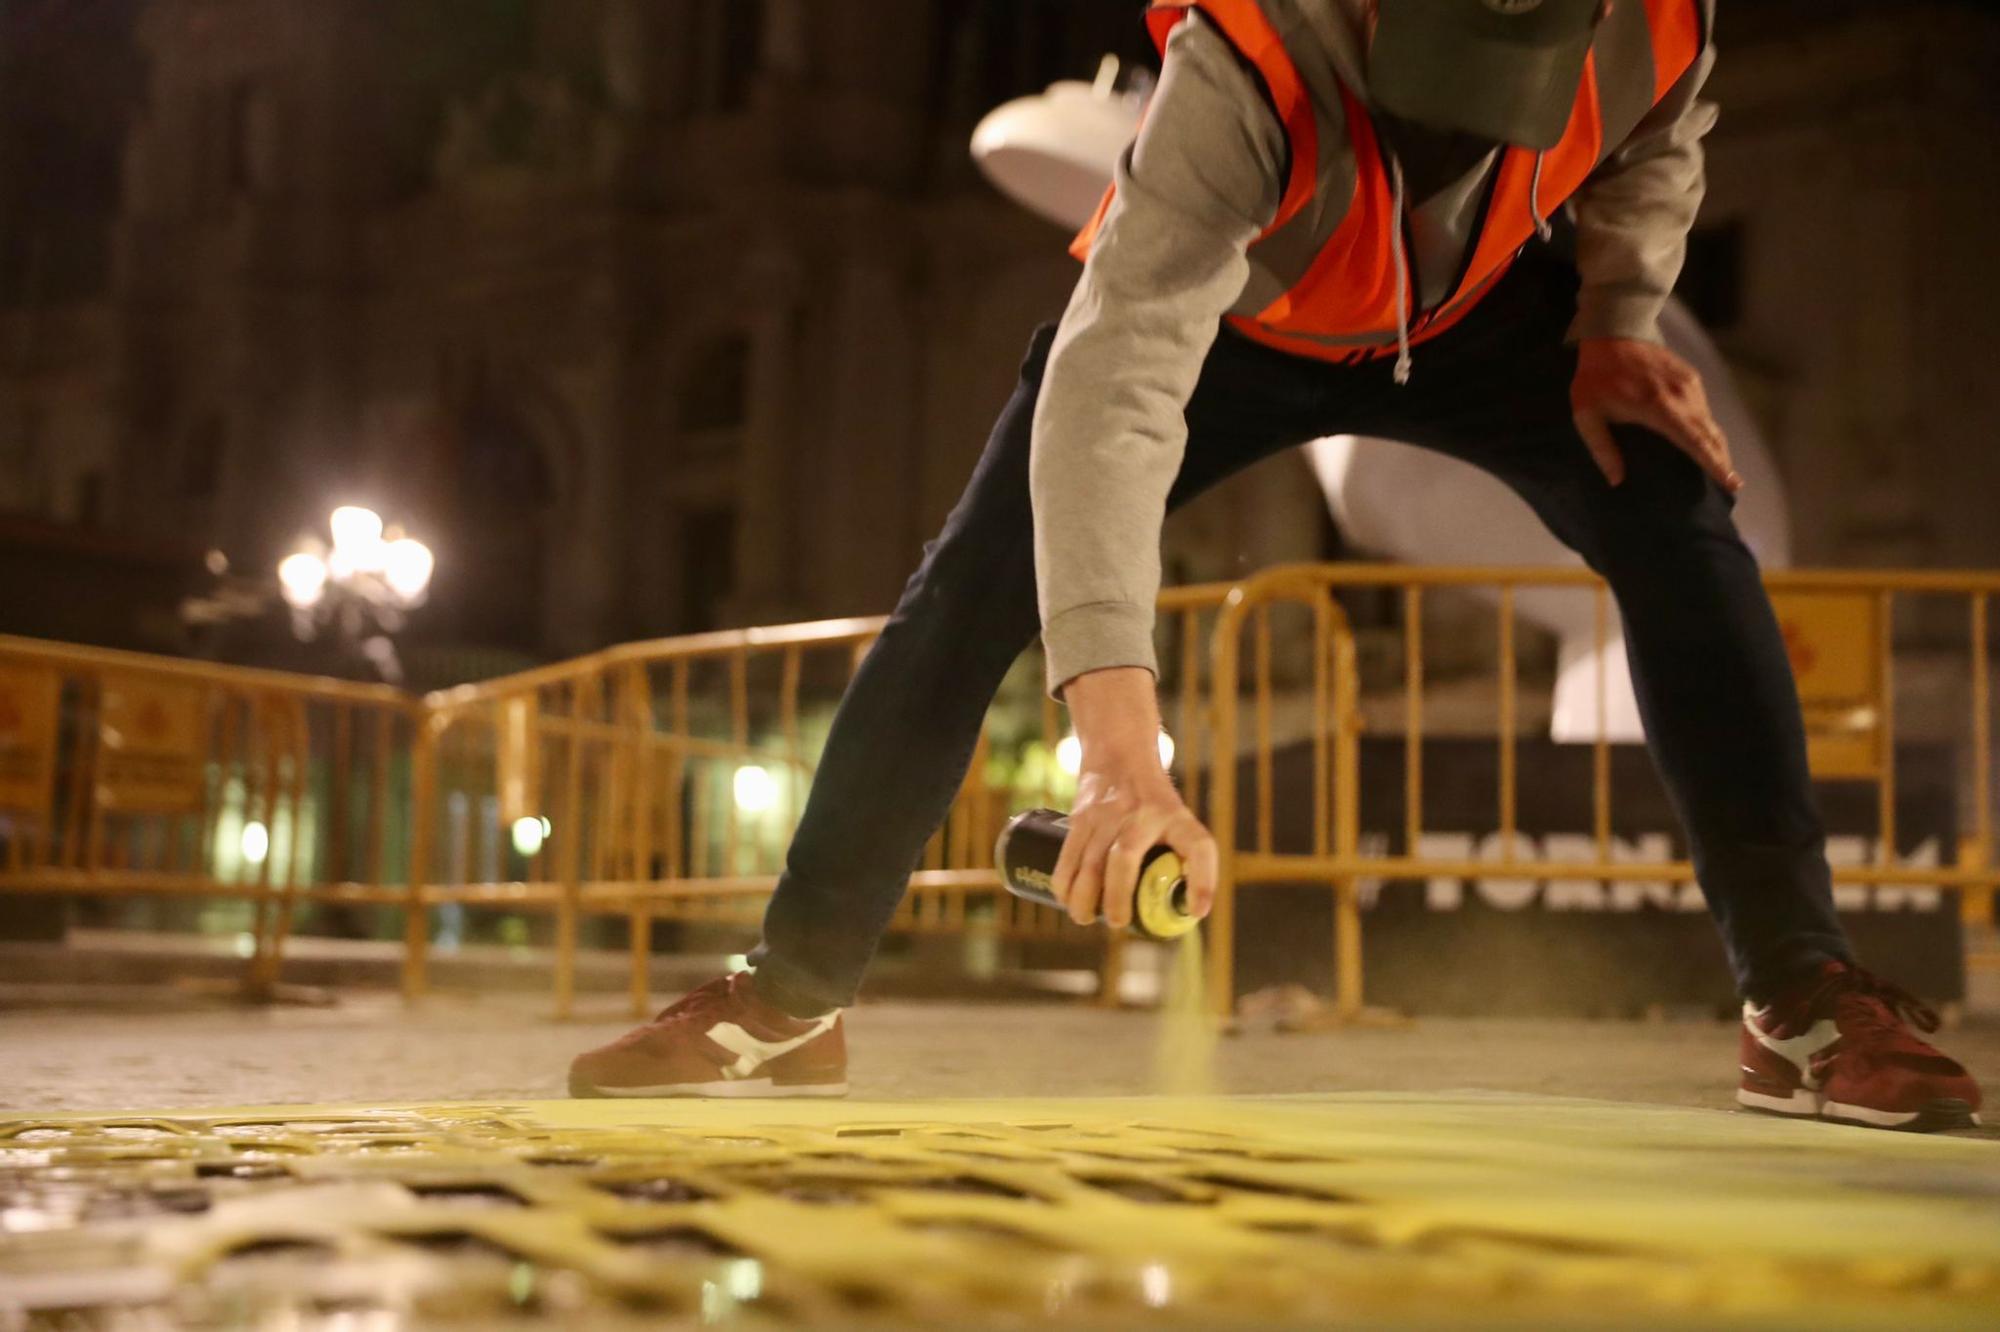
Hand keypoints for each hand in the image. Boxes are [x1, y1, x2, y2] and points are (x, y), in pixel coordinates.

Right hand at [1050, 667, 1217, 929]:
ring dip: (1084, 897)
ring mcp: (1107, 815)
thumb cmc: (1153, 804)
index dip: (1202, 881)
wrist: (1119, 754)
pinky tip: (1065, 900)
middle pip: (1125, 858)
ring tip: (1086, 918)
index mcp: (1175, 818)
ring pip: (1090, 861)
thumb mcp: (1179, 820)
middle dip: (1117, 897)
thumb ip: (1188, 859)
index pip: (1198, 846)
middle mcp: (1142, 815)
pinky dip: (1064, 882)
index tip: (1196, 910)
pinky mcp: (1081, 817)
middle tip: (1117, 923)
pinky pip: (1068, 854)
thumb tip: (1190, 911)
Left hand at [1571, 337, 1740, 494]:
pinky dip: (1708, 426)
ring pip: (1710, 421)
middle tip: (1733, 484)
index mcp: (1659, 408)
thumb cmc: (1595, 377)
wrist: (1612, 333)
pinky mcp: (1691, 377)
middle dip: (1723, 460)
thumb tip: (1615, 480)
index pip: (1694, 441)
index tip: (1730, 481)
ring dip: (1717, 443)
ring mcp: (1690, 384)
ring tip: (1722, 466)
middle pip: (1711, 434)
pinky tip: (1706, 440)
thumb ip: (1602, 449)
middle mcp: (1682, 396)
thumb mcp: (1587, 414)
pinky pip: (1704, 407)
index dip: (1714, 463)